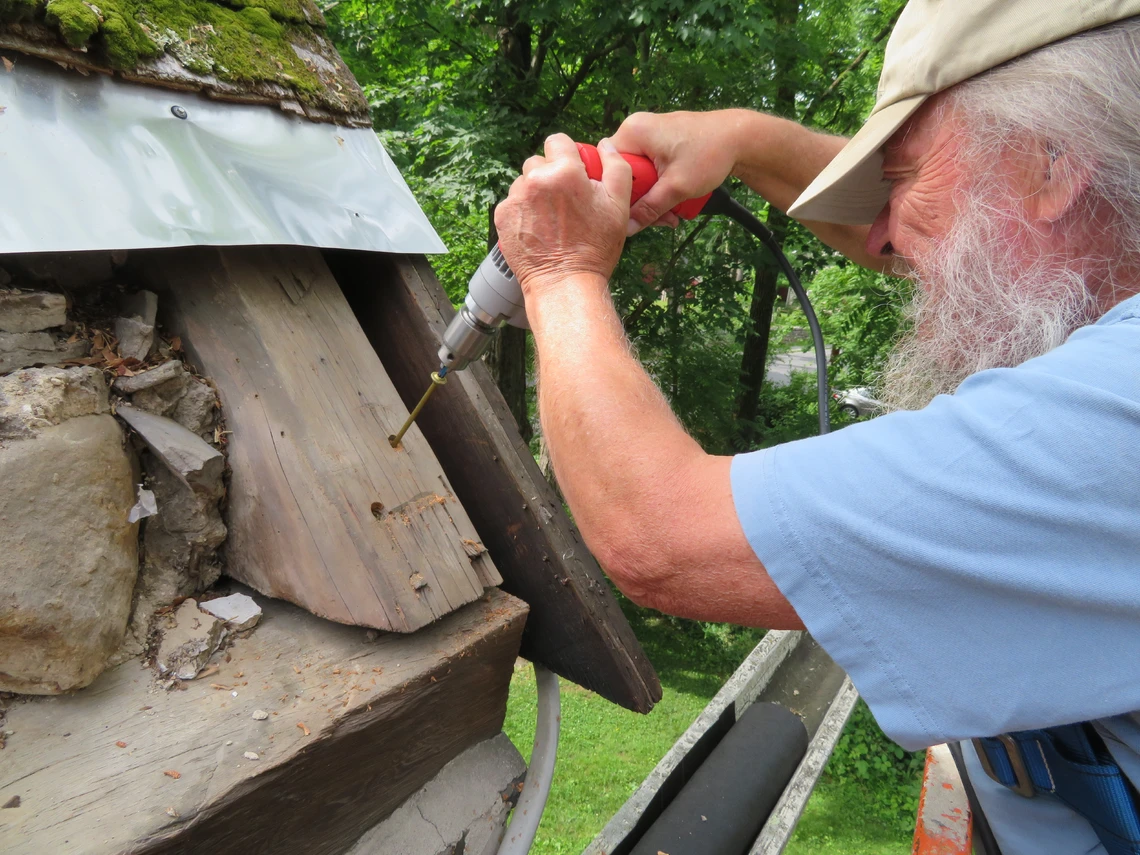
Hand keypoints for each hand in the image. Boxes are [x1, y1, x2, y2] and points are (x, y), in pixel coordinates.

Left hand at [495, 134, 631, 297]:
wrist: (564, 283)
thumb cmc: (594, 248)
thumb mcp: (619, 205)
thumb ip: (616, 166)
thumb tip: (605, 144)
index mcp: (564, 172)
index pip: (557, 141)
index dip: (567, 155)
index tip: (573, 172)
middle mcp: (535, 181)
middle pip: (538, 162)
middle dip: (551, 175)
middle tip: (565, 202)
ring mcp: (515, 199)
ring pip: (524, 183)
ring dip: (536, 193)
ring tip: (551, 219)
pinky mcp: (502, 216)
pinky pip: (513, 203)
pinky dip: (524, 211)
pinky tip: (538, 229)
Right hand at [612, 110, 741, 233]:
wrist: (740, 139)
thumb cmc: (710, 154)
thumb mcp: (676, 188)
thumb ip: (649, 209)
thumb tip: (627, 228)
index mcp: (633, 132)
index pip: (606, 167)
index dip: (617, 193)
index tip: (631, 212)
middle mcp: (636, 129)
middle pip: (623, 173)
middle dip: (641, 200)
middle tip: (658, 219)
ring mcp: (649, 135)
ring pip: (639, 175)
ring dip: (653, 198)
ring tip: (672, 213)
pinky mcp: (660, 142)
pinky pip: (650, 170)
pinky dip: (660, 187)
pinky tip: (674, 200)